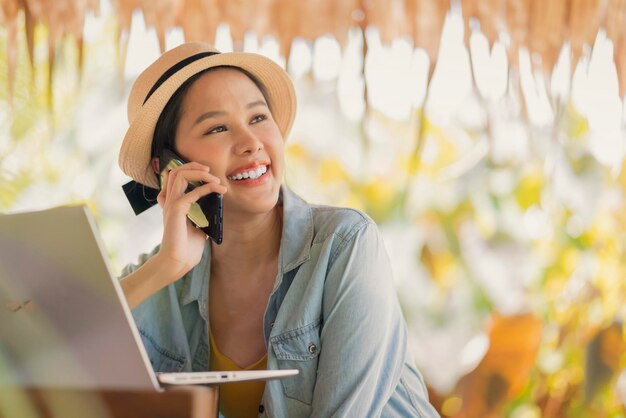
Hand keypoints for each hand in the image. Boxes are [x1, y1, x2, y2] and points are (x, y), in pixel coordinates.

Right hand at [155, 161, 226, 280]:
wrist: (178, 262)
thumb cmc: (187, 248)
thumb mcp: (199, 227)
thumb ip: (203, 215)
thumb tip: (216, 208)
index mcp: (171, 204)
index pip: (173, 178)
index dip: (188, 170)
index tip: (206, 174)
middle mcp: (169, 201)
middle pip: (175, 171)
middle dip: (193, 166)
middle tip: (210, 170)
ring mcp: (171, 204)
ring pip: (179, 175)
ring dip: (200, 173)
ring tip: (215, 179)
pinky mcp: (176, 210)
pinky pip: (191, 192)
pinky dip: (206, 188)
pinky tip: (217, 190)